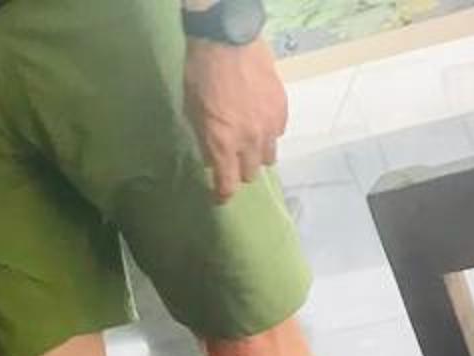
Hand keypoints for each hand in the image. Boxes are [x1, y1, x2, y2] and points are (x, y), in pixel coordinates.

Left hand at [182, 33, 287, 202]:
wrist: (227, 40)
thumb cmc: (201, 74)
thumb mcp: (192, 111)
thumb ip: (204, 140)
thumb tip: (211, 160)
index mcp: (223, 144)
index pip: (227, 185)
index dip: (222, 195)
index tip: (218, 197)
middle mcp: (249, 141)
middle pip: (250, 174)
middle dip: (239, 171)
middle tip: (231, 160)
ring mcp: (269, 126)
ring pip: (268, 157)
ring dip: (257, 156)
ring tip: (250, 144)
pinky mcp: (281, 110)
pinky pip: (278, 134)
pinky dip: (269, 134)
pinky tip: (261, 123)